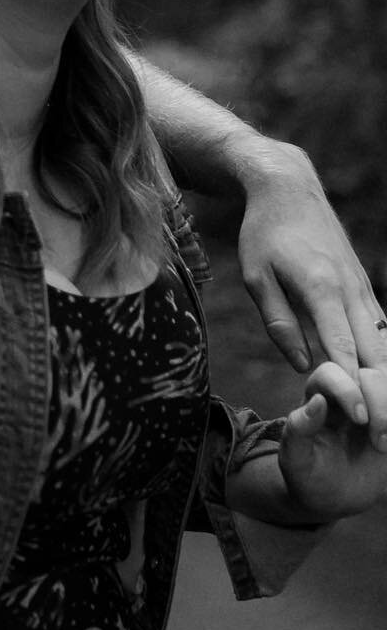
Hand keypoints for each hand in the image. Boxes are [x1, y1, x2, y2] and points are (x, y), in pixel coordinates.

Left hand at [237, 140, 386, 439]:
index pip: (343, 349)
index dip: (355, 388)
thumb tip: (300, 364)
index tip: (364, 422)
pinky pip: (383, 330)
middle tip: (385, 441)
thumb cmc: (264, 233)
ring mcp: (363, 289)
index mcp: (322, 289)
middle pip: (376, 354)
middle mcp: (351, 291)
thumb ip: (278, 320)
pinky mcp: (364, 288)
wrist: (289, 189)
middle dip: (384, 399)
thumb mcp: (256, 275)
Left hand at [279, 364, 386, 517]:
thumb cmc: (308, 474)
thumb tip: (317, 401)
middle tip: (379, 441)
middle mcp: (346, 392)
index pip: (331, 372)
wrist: (334, 497)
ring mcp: (373, 403)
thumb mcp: (296, 459)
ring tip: (383, 447)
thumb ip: (299, 429)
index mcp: (316, 395)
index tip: (360, 419)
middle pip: (369, 372)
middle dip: (379, 399)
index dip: (347, 390)